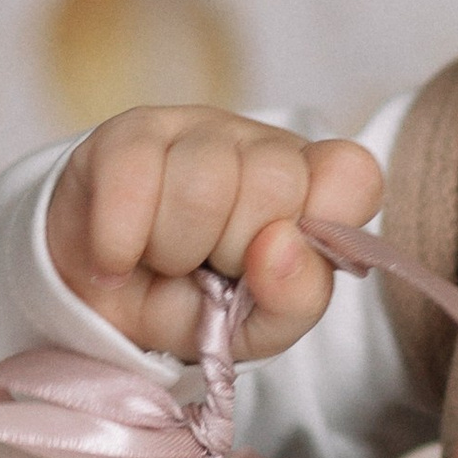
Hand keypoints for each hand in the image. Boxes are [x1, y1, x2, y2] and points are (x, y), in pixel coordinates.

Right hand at [44, 109, 384, 362]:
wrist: (102, 312)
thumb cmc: (195, 308)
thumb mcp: (257, 329)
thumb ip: (295, 298)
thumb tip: (281, 246)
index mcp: (313, 188)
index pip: (354, 175)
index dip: (322, 222)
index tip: (276, 263)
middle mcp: (262, 146)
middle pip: (275, 183)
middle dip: (234, 251)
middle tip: (207, 268)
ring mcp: (195, 129)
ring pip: (203, 183)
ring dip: (174, 250)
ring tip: (162, 258)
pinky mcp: (128, 133)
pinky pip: (133, 179)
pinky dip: (120, 242)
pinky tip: (117, 258)